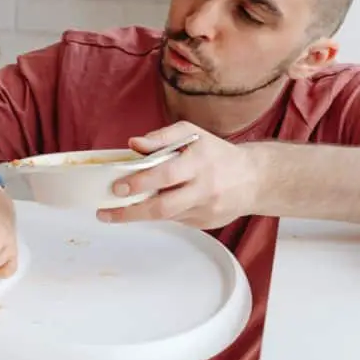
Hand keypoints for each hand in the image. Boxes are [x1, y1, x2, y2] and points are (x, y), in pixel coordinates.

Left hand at [96, 122, 261, 228]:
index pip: (166, 175)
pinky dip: (161, 213)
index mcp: (200, 162)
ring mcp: (207, 210)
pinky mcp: (207, 224)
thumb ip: (161, 138)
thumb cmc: (217, 153)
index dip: (140, 182)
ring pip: (166, 216)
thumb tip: (133, 144)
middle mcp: (205, 188)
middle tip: (105, 213)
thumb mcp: (191, 135)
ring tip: (118, 210)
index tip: (117, 187)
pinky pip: (176, 220)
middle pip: (163, 207)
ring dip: (140, 214)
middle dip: (130, 212)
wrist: (254, 179)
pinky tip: (155, 205)